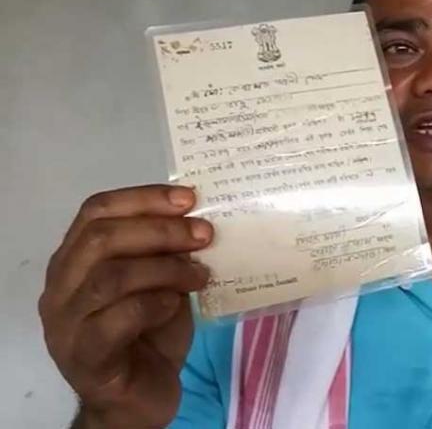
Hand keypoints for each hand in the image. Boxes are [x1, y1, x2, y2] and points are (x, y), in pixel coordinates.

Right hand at [39, 185, 212, 428]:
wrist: (138, 400)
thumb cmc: (150, 335)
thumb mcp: (163, 283)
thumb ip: (166, 253)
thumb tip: (197, 220)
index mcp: (75, 259)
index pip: (96, 211)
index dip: (143, 198)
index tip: (189, 198)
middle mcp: (61, 287)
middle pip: (101, 239)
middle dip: (159, 230)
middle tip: (204, 235)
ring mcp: (67, 324)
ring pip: (109, 277)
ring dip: (164, 268)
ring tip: (200, 275)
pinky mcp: (85, 358)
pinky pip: (116, 320)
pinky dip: (154, 304)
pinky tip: (177, 305)